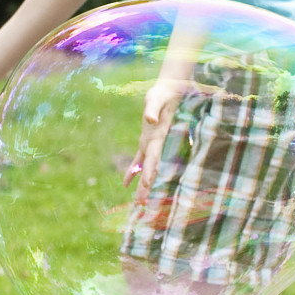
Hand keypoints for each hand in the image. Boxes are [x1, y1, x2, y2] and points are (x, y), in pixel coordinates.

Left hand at [129, 78, 188, 194]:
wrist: (167, 91)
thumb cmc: (161, 94)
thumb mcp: (155, 99)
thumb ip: (153, 110)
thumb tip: (150, 121)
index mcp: (157, 137)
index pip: (153, 158)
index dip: (149, 171)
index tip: (145, 185)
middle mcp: (155, 144)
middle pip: (150, 169)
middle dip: (146, 186)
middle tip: (140, 203)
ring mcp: (150, 143)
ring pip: (145, 168)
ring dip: (141, 184)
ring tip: (137, 201)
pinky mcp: (146, 140)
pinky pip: (138, 160)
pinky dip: (133, 171)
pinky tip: (126, 183)